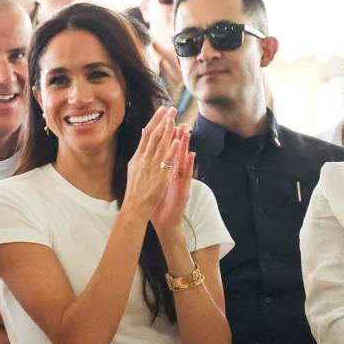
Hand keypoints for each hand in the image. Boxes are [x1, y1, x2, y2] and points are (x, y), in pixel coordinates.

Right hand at [122, 106, 180, 221]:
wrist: (134, 207)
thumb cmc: (134, 190)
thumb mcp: (133, 168)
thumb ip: (140, 153)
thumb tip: (142, 137)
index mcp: (137, 157)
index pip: (147, 134)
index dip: (155, 121)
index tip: (162, 110)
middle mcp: (143, 160)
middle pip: (153, 136)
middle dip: (162, 121)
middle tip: (171, 108)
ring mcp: (151, 167)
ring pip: (160, 145)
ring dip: (167, 131)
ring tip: (174, 118)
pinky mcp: (159, 176)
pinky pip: (166, 161)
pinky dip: (171, 150)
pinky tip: (177, 140)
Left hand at [150, 126, 194, 240]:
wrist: (166, 223)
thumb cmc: (160, 204)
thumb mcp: (157, 185)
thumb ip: (157, 171)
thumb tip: (151, 159)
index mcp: (167, 173)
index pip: (167, 153)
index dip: (168, 139)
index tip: (166, 124)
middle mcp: (175, 175)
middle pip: (177, 154)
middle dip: (178, 138)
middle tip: (180, 121)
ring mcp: (181, 182)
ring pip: (183, 161)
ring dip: (185, 147)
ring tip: (186, 132)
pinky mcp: (184, 190)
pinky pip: (186, 176)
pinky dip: (187, 165)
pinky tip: (191, 155)